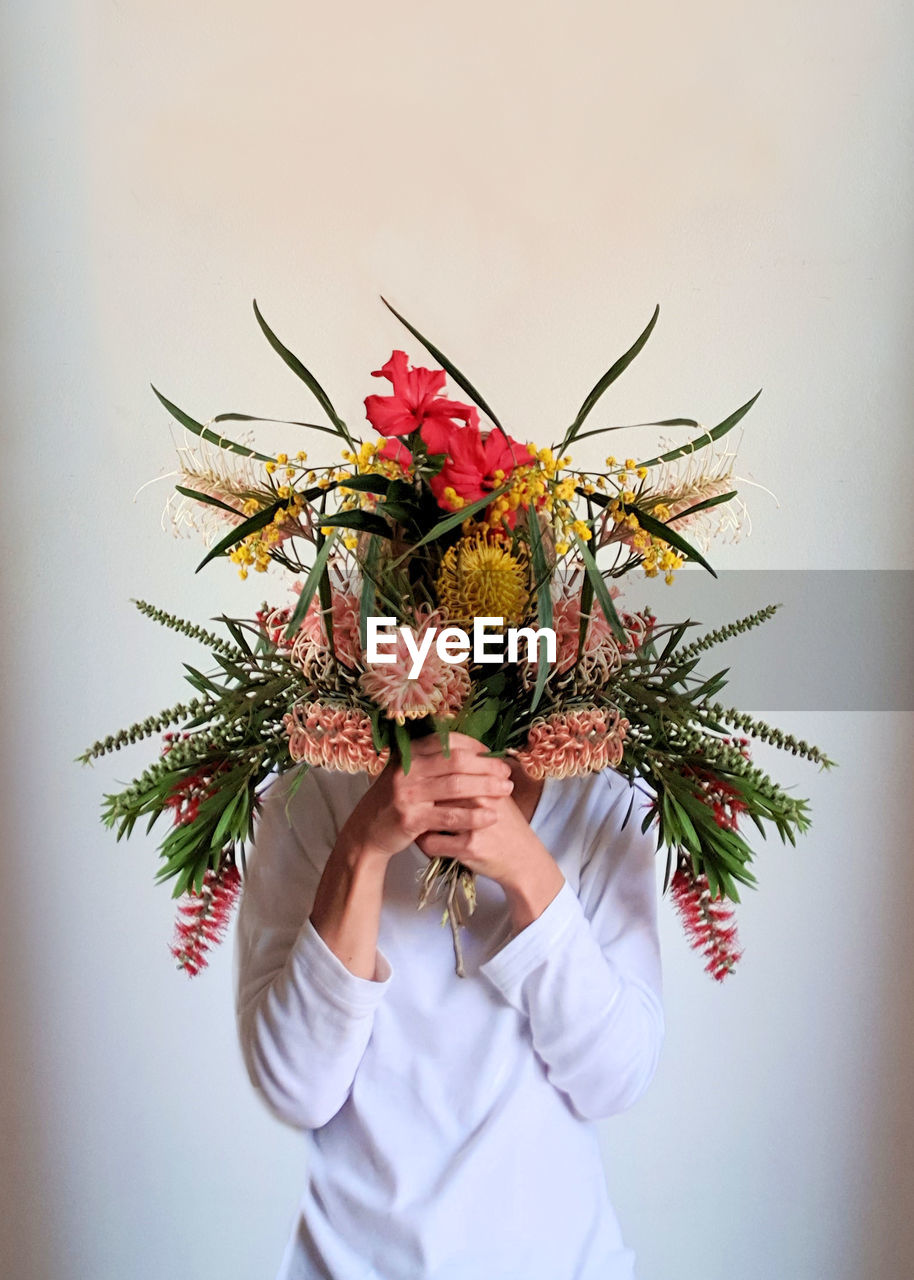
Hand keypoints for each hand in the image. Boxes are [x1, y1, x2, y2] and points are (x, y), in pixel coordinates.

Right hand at [334, 731, 514, 865]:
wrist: (367, 830)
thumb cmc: (396, 799)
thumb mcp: (407, 773)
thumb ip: (432, 761)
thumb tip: (472, 750)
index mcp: (409, 754)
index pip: (448, 741)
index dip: (475, 746)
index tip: (494, 754)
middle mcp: (407, 770)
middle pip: (456, 761)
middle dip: (486, 765)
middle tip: (506, 773)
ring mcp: (407, 794)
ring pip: (456, 786)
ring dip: (486, 787)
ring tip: (506, 790)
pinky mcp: (411, 819)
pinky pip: (450, 816)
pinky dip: (474, 816)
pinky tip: (491, 816)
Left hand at [415, 773, 566, 932]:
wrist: (523, 858)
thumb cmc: (506, 824)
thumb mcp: (496, 795)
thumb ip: (474, 778)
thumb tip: (443, 761)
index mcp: (484, 782)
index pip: (445, 771)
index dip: (428, 779)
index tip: (420, 785)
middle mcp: (479, 800)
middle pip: (435, 792)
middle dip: (420, 798)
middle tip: (413, 803)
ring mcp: (474, 824)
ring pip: (429, 816)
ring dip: (419, 820)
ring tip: (417, 822)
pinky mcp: (468, 847)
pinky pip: (431, 843)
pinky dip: (423, 843)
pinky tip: (425, 841)